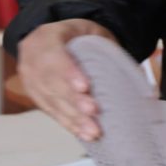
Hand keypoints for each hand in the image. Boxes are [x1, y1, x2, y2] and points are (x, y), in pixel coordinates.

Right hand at [16, 19, 116, 140]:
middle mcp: (32, 61)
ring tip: (93, 131)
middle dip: (74, 100)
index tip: (85, 86)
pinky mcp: (36, 97)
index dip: (69, 73)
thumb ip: (104, 46)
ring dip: (74, 118)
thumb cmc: (77, 35)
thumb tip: (134, 74)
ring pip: (51, 102)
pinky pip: (52, 112)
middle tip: (93, 112)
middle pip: (52, 83)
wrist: (51, 39)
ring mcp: (31, 81)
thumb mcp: (90, 31)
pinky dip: (69, 124)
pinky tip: (84, 134)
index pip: (54, 56)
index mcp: (45, 38)